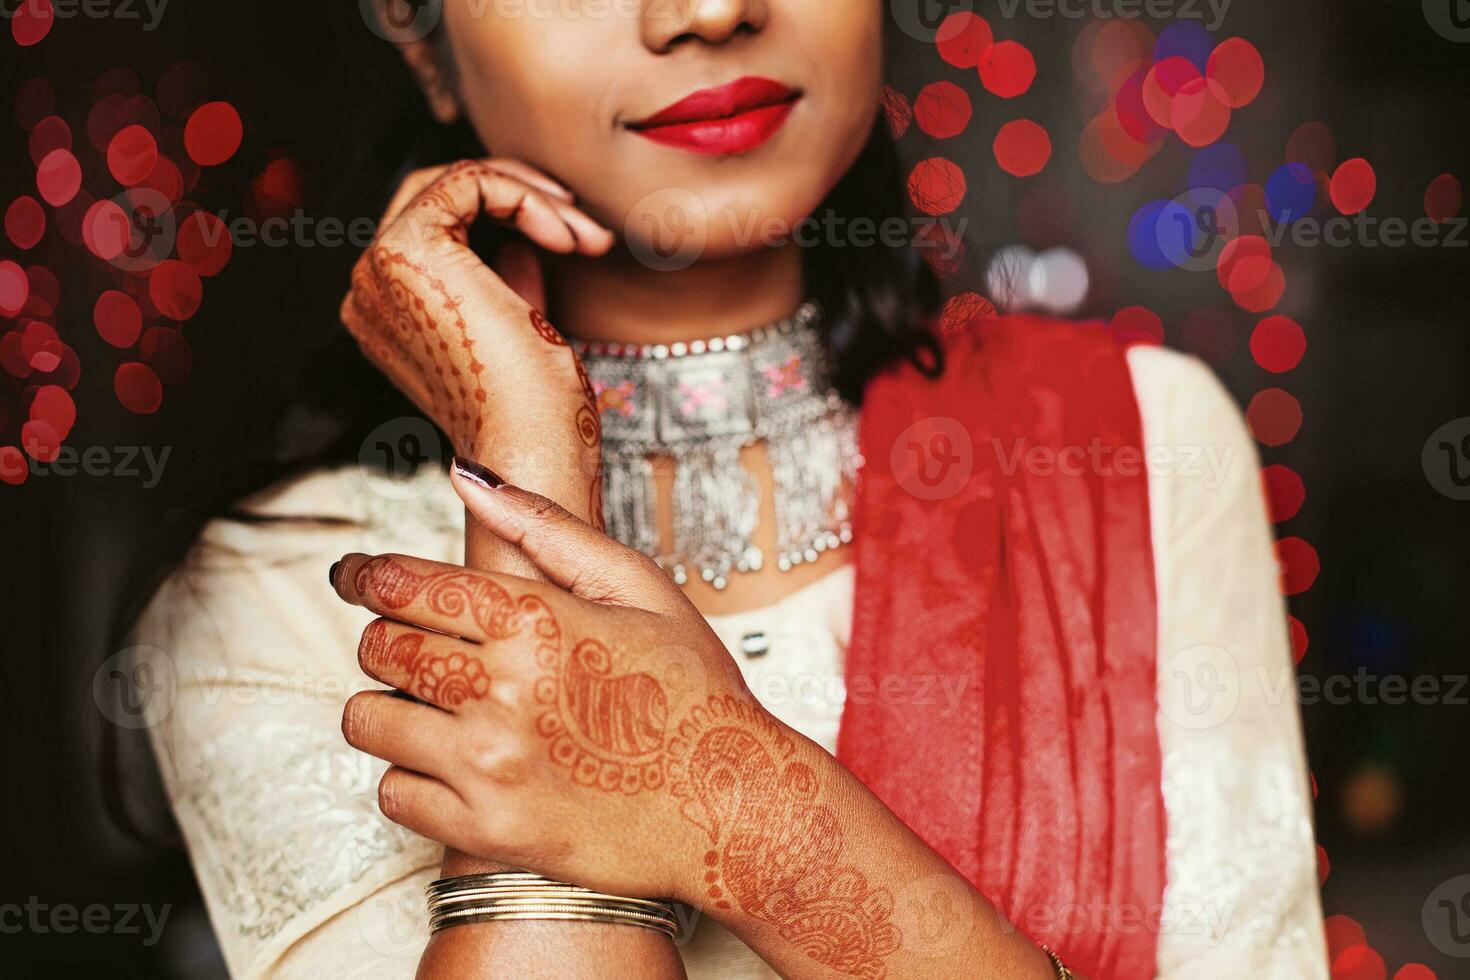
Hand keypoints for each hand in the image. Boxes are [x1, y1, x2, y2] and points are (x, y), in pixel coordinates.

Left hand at [331, 465, 767, 902]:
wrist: (733, 810)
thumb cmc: (694, 692)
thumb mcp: (639, 588)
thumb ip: (547, 526)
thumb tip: (468, 476)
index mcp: (537, 621)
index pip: (403, 585)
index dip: (365, 575)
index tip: (356, 577)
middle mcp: (502, 692)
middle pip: (378, 648)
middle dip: (388, 639)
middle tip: (421, 646)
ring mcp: (490, 767)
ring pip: (369, 721)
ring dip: (391, 709)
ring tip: (439, 710)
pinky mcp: (486, 831)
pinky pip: (392, 795)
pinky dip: (412, 778)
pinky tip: (457, 766)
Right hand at [340, 159, 613, 466]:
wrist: (533, 443)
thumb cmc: (535, 405)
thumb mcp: (517, 325)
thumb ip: (506, 276)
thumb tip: (521, 234)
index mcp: (386, 311)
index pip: (437, 225)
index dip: (509, 216)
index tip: (576, 241)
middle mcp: (368, 288)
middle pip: (437, 193)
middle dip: (521, 195)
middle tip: (583, 225)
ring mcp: (378, 268)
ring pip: (454, 181)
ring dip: (533, 196)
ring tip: (587, 235)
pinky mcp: (407, 248)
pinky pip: (468, 182)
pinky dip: (526, 197)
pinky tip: (568, 236)